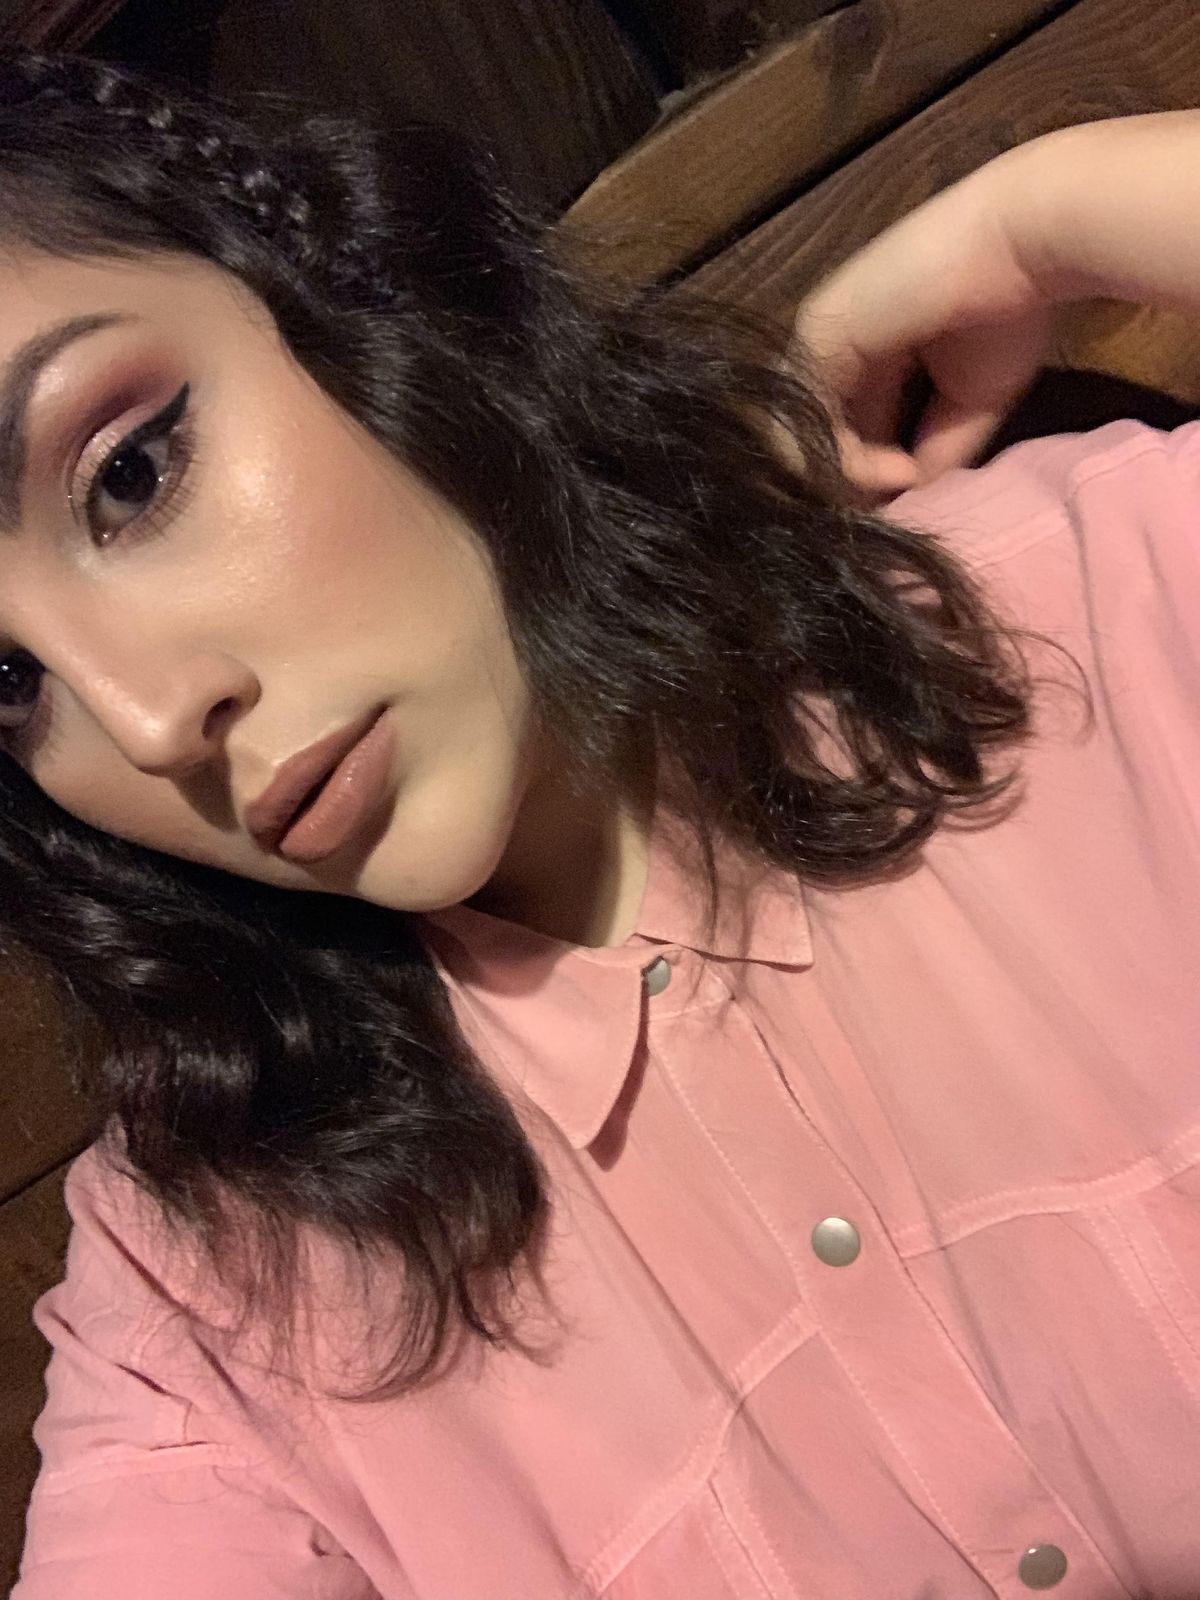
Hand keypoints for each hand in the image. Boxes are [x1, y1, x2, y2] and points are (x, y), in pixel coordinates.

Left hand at [792, 162, 1055, 498]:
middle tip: (895, 514)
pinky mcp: (819, 335)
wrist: (1029, 244)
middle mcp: (830, 346)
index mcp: (863, 355)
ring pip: (803, 438)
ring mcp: (817, 338)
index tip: (910, 502)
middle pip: (815, 438)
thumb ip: (932, 453)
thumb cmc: (1012, 310)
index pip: (840, 433)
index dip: (867, 479)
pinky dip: (846, 463)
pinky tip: (897, 470)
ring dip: (850, 482)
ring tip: (905, 489)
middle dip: (850, 488)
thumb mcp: (968, 403)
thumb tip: (909, 496)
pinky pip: (809, 422)